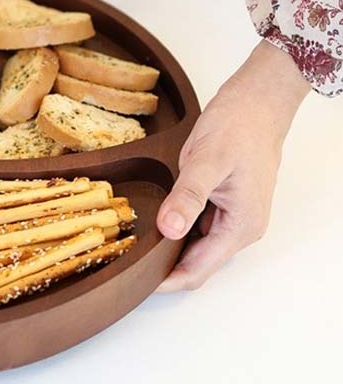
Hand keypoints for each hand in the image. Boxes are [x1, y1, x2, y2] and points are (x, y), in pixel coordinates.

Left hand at [156, 39, 308, 291]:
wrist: (258, 100)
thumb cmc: (239, 125)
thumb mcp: (207, 160)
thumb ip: (188, 197)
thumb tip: (169, 229)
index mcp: (240, 226)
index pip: (198, 270)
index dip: (165, 280)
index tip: (134, 283)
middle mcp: (240, 228)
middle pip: (196, 263)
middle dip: (163, 267)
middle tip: (124, 263)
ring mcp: (234, 216)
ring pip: (196, 244)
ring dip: (169, 247)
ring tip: (133, 244)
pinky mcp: (226, 202)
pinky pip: (198, 225)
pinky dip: (177, 226)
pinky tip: (154, 218)